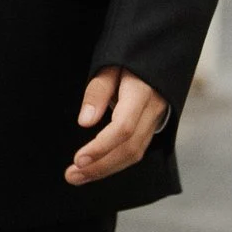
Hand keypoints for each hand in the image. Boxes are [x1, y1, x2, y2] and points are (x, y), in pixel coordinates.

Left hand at [67, 69, 166, 185]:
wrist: (159, 54)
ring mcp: (156, 120)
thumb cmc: (130, 59)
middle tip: (72, 175)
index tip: (78, 159)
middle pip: (129, 148)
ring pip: (134, 154)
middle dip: (100, 166)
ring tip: (78, 176)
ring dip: (105, 169)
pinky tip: (96, 168)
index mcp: (141, 93)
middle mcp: (152, 111)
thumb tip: (85, 122)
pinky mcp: (153, 126)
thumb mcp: (110, 65)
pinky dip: (115, 163)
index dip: (101, 147)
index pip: (123, 127)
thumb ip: (98, 91)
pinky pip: (136, 150)